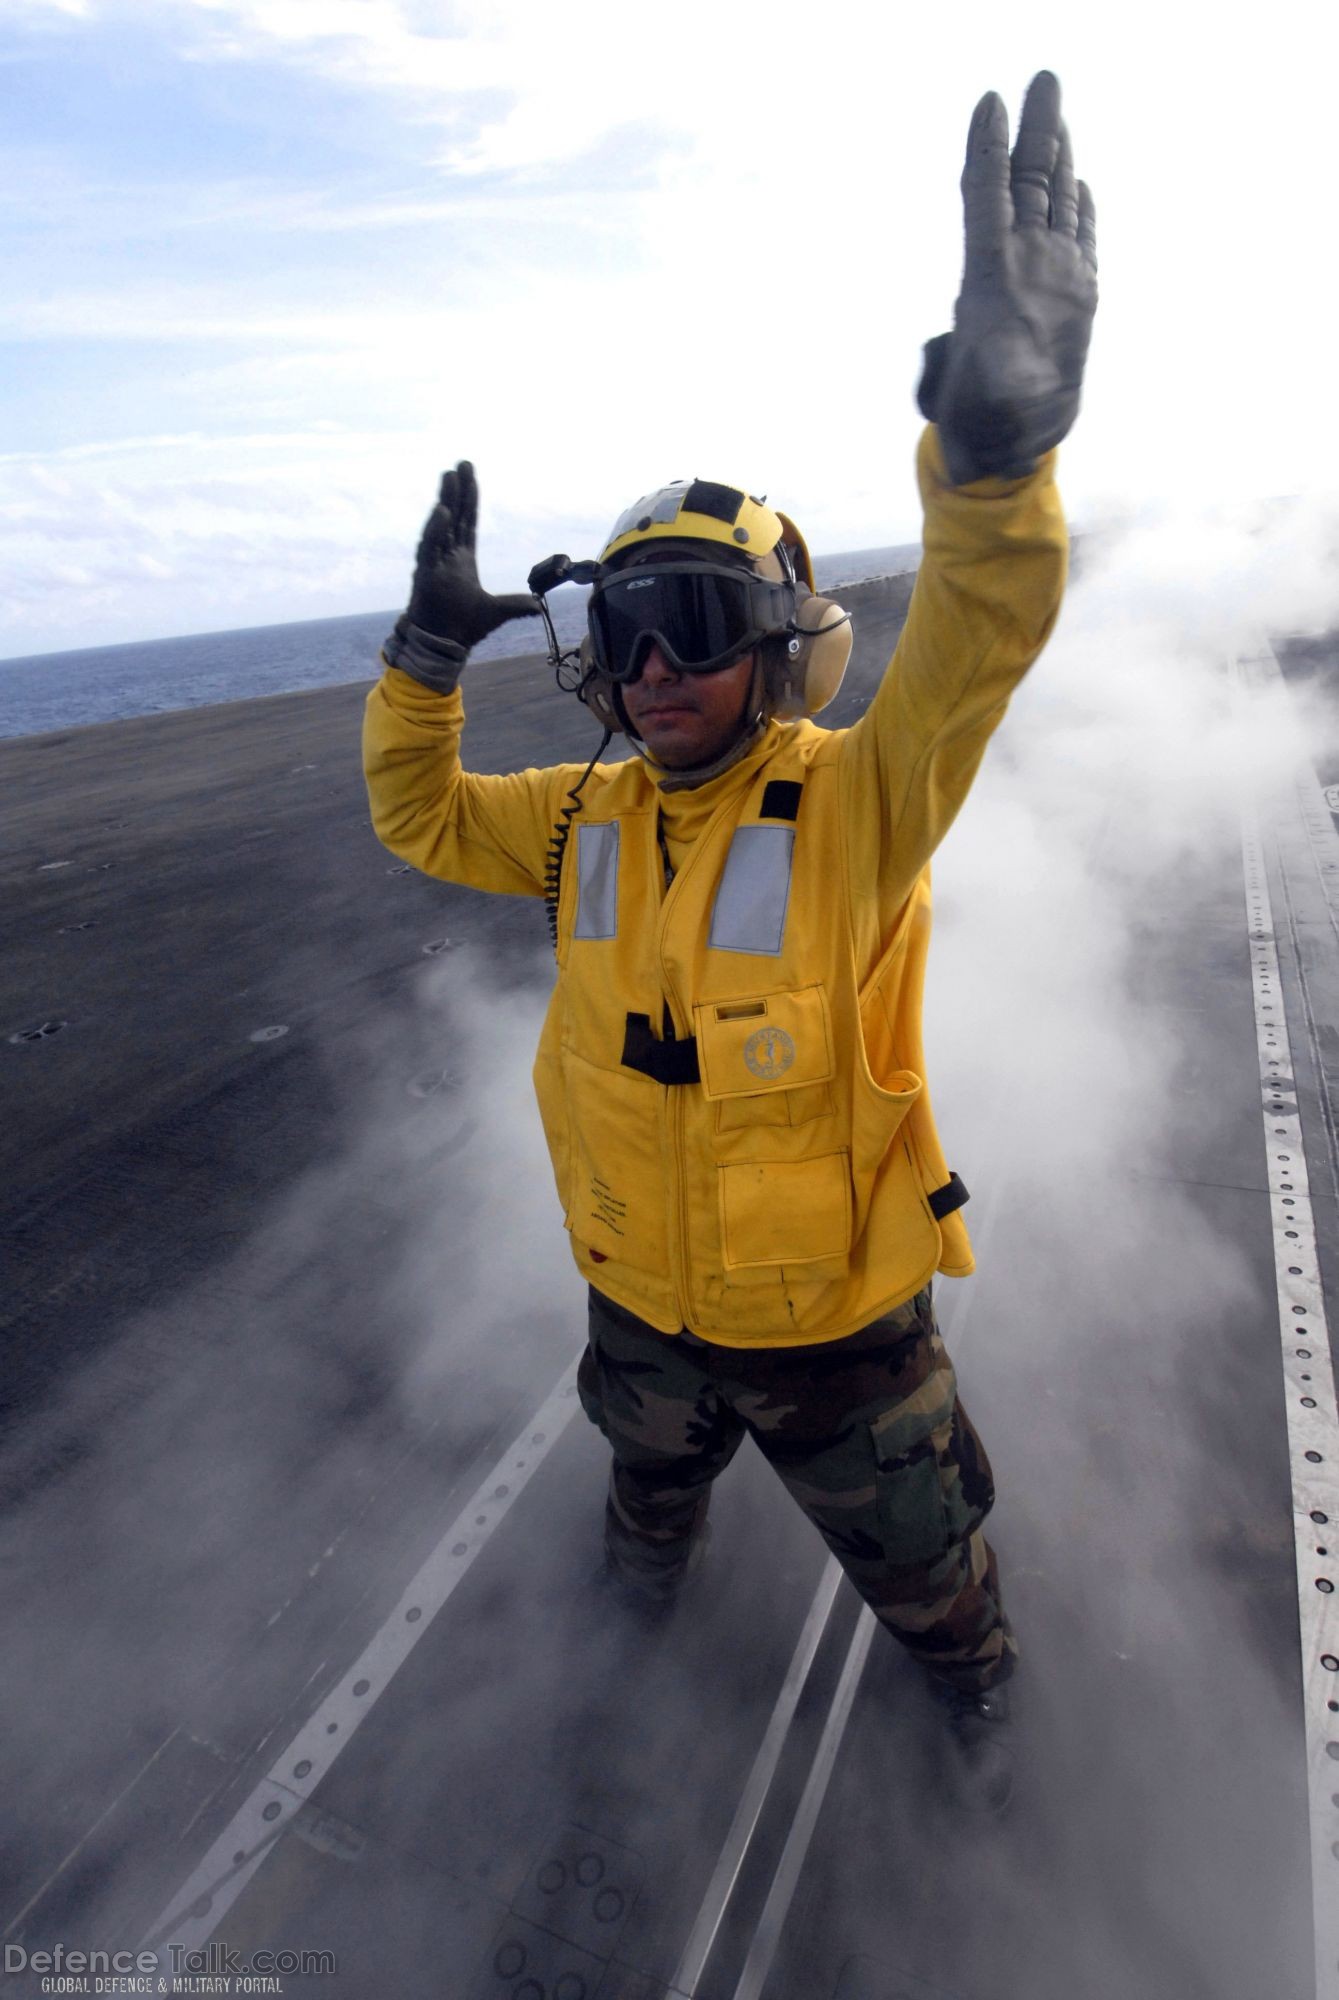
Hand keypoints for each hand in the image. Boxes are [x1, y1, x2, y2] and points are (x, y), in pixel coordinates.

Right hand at [385, 460, 537, 685]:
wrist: (444, 646)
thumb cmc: (462, 626)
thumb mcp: (496, 612)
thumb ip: (516, 606)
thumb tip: (538, 607)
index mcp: (462, 559)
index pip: (467, 522)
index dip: (470, 499)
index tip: (470, 475)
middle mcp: (447, 556)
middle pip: (454, 516)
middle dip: (459, 490)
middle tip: (463, 464)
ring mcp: (435, 563)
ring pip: (440, 526)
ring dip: (446, 501)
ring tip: (450, 477)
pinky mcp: (425, 575)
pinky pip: (430, 548)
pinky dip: (435, 530)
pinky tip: (442, 511)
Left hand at [918, 71, 1097, 484]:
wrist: (1011, 450)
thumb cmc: (982, 429)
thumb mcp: (970, 402)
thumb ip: (964, 373)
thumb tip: (950, 351)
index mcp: (988, 280)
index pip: (984, 197)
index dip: (986, 149)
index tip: (989, 102)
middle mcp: (1020, 270)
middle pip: (1025, 183)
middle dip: (1035, 130)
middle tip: (1044, 78)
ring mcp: (1050, 281)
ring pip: (1053, 203)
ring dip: (1057, 155)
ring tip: (1057, 110)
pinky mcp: (1076, 302)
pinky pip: (1080, 242)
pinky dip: (1081, 210)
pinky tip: (1081, 182)